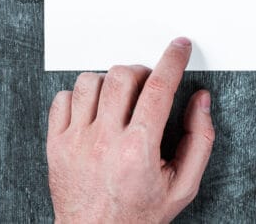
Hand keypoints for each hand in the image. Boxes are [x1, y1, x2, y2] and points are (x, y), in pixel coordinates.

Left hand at [46, 38, 214, 223]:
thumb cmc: (138, 216)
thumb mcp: (183, 186)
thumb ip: (200, 140)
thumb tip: (200, 101)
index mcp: (138, 150)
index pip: (159, 88)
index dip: (173, 60)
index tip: (179, 47)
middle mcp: (104, 141)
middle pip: (123, 76)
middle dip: (142, 72)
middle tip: (148, 86)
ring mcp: (76, 141)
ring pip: (91, 81)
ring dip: (110, 82)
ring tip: (119, 100)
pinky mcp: (55, 145)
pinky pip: (62, 98)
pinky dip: (79, 96)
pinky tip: (93, 111)